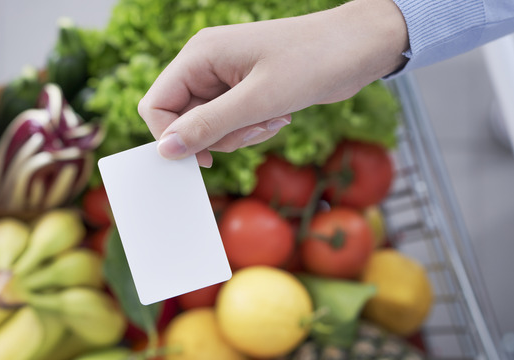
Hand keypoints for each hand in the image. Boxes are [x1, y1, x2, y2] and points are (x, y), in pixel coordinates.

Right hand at [138, 0, 408, 166]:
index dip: (173, 137)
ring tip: (274, 119)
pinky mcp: (247, 88)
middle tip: (255, 130)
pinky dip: (254, 127)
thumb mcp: (257, 101)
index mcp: (199, 55)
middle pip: (185, 119)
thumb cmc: (311, 62)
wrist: (356, 47)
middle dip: (220, 136)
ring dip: (241, 134)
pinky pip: (234, 122)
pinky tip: (280, 115)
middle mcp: (207, 63)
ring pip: (212, 125)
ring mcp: (227, 76)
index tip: (205, 158)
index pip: (156, 104)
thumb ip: (208, 126)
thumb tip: (166, 149)